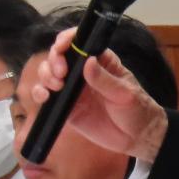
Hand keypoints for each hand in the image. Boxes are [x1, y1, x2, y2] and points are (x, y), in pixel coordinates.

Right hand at [28, 27, 167, 164]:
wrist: (137, 138)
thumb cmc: (137, 110)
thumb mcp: (125, 94)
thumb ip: (105, 80)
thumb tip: (88, 61)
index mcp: (101, 61)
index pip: (81, 43)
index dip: (67, 39)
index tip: (61, 46)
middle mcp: (83, 72)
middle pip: (59, 56)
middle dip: (54, 60)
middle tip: (60, 73)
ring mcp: (73, 89)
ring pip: (49, 73)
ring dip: (45, 75)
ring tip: (55, 86)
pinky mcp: (66, 107)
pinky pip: (47, 96)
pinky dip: (40, 93)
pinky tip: (44, 97)